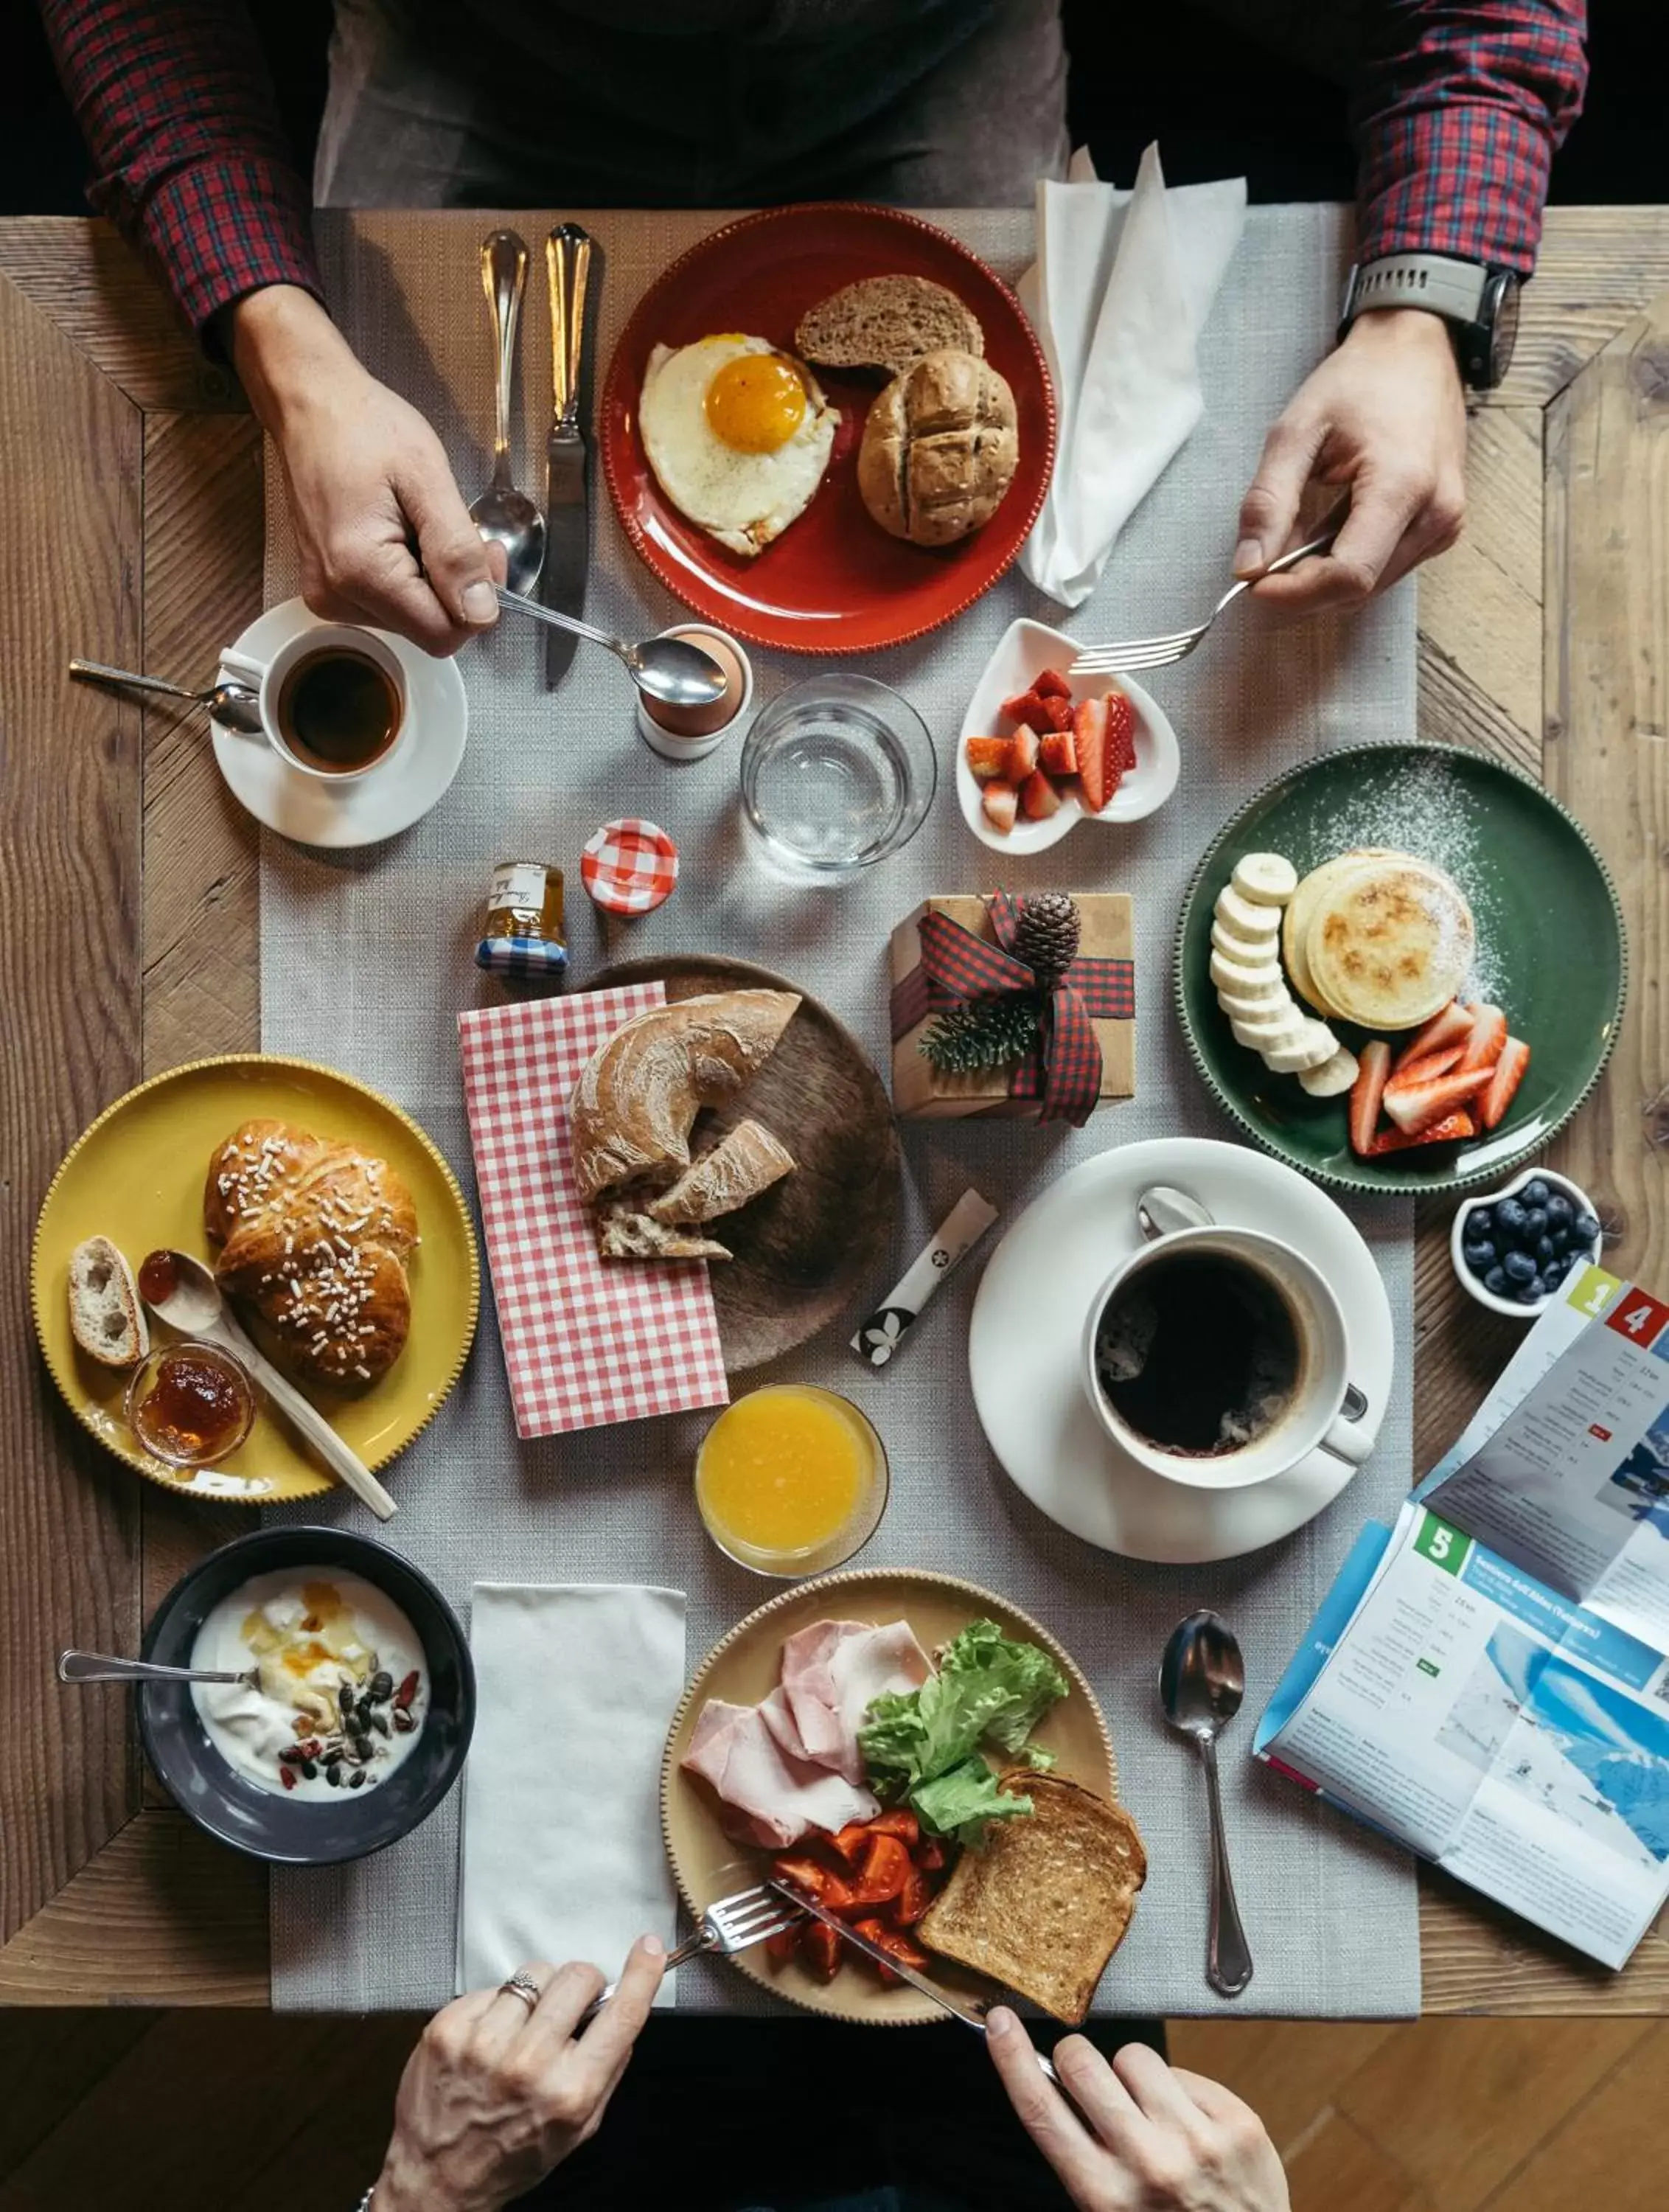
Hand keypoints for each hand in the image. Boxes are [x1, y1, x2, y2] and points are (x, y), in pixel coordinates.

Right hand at [228, 285, 504, 655]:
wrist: (310, 403)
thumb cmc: (364, 427)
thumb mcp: (427, 479)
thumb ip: (457, 551)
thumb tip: (483, 611)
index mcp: (360, 572)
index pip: (443, 635)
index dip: (478, 602)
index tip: (485, 551)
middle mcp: (336, 596)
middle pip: (427, 629)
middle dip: (456, 588)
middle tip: (456, 526)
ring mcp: (328, 594)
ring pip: (411, 619)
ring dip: (432, 580)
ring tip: (419, 522)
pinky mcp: (328, 587)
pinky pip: (389, 603)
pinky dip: (408, 575)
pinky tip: (400, 532)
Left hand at [370, 1939, 664, 2211]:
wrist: (437, 2179)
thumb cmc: (510, 2157)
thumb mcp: (578, 2130)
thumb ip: (606, 2070)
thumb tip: (623, 2009)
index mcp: (569, 2093)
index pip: (621, 2016)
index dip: (642, 1975)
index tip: (650, 1948)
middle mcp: (528, 2065)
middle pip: (577, 1976)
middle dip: (581, 1986)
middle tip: (569, 2008)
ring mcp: (483, 2043)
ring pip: (533, 1973)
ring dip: (536, 1995)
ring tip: (521, 2030)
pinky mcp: (448, 2029)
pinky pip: (490, 1986)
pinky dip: (495, 2006)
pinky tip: (488, 2039)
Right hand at [988, 2009, 1288, 2210]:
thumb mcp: (1110, 2209)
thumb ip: (1080, 2152)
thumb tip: (1050, 2077)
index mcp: (1104, 2194)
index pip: (1042, 2110)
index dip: (1012, 2059)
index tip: (999, 2022)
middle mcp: (1149, 2165)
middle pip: (1083, 2066)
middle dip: (1076, 2059)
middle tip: (1087, 2078)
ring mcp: (1199, 2141)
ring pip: (1135, 2057)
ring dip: (1133, 2077)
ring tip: (1150, 2116)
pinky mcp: (1239, 2124)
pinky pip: (1184, 2071)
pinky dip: (1178, 2091)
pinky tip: (1189, 2127)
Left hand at [1234, 307, 1467, 618]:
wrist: (1415, 349)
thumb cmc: (1360, 381)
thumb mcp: (1297, 431)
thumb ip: (1269, 501)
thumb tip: (1247, 566)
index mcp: (1404, 484)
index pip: (1350, 575)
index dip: (1297, 593)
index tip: (1254, 584)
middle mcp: (1436, 513)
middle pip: (1360, 588)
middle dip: (1304, 587)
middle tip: (1263, 562)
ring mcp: (1445, 523)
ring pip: (1372, 586)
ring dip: (1324, 576)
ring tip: (1296, 534)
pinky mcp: (1442, 527)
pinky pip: (1386, 567)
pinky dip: (1348, 561)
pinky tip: (1329, 526)